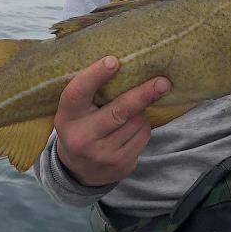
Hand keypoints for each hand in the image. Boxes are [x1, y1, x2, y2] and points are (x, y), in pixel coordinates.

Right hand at [54, 56, 169, 185]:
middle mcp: (82, 137)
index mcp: (67, 117)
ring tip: (132, 110)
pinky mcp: (121, 164)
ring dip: (140, 111)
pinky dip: (143, 126)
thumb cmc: (81, 126)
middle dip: (143, 94)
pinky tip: (132, 127)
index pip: (78, 93)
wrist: (80, 170)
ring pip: (137, 122)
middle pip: (119, 111)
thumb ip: (92, 92)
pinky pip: (143, 136)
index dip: (95, 75)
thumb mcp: (76, 111)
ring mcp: (102, 154)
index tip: (113, 61)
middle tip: (162, 82)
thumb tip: (128, 66)